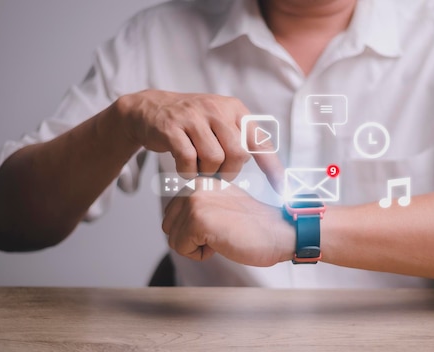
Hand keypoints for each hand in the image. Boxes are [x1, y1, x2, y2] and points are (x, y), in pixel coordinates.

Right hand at [115, 90, 282, 187]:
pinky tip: (185, 169)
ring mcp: (193, 117)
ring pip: (214, 158)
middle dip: (230, 172)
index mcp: (235, 109)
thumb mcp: (221, 123)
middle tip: (218, 173)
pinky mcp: (172, 128)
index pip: (260, 142)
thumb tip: (272, 172)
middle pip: (238, 154)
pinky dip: (188, 172)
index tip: (283, 189)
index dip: (273, 168)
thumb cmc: (192, 124)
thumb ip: (243, 141)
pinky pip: (188, 160)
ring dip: (207, 172)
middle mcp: (217, 109)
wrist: (150, 109)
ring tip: (200, 169)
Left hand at [161, 177, 294, 265]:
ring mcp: (195, 201)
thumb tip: (170, 222)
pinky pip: (181, 249)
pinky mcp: (197, 219)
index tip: (224, 224)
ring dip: (198, 247)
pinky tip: (223, 242)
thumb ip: (198, 207)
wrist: (280, 233)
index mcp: (201, 181)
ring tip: (224, 236)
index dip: (196, 230)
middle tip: (223, 232)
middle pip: (169, 226)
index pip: (173, 215)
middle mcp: (195, 186)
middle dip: (192, 238)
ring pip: (173, 239)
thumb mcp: (222, 206)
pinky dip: (201, 254)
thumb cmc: (256, 226)